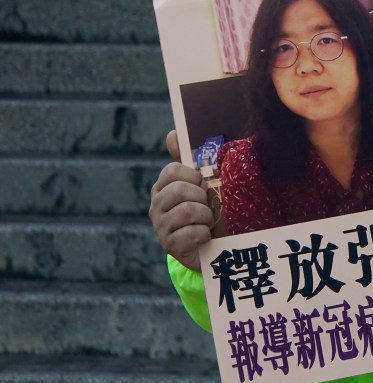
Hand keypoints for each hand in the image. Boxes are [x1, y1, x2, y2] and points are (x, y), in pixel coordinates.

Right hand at [148, 130, 213, 270]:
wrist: (205, 248)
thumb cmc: (202, 212)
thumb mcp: (197, 186)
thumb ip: (187, 161)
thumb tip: (172, 134)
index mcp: (162, 188)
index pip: (172, 170)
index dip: (193, 176)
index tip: (202, 184)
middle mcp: (156, 206)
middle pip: (180, 190)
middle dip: (202, 197)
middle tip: (207, 206)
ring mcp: (160, 227)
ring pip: (188, 211)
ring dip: (206, 216)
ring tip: (207, 221)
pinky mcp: (170, 246)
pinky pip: (192, 234)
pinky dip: (205, 234)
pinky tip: (205, 237)